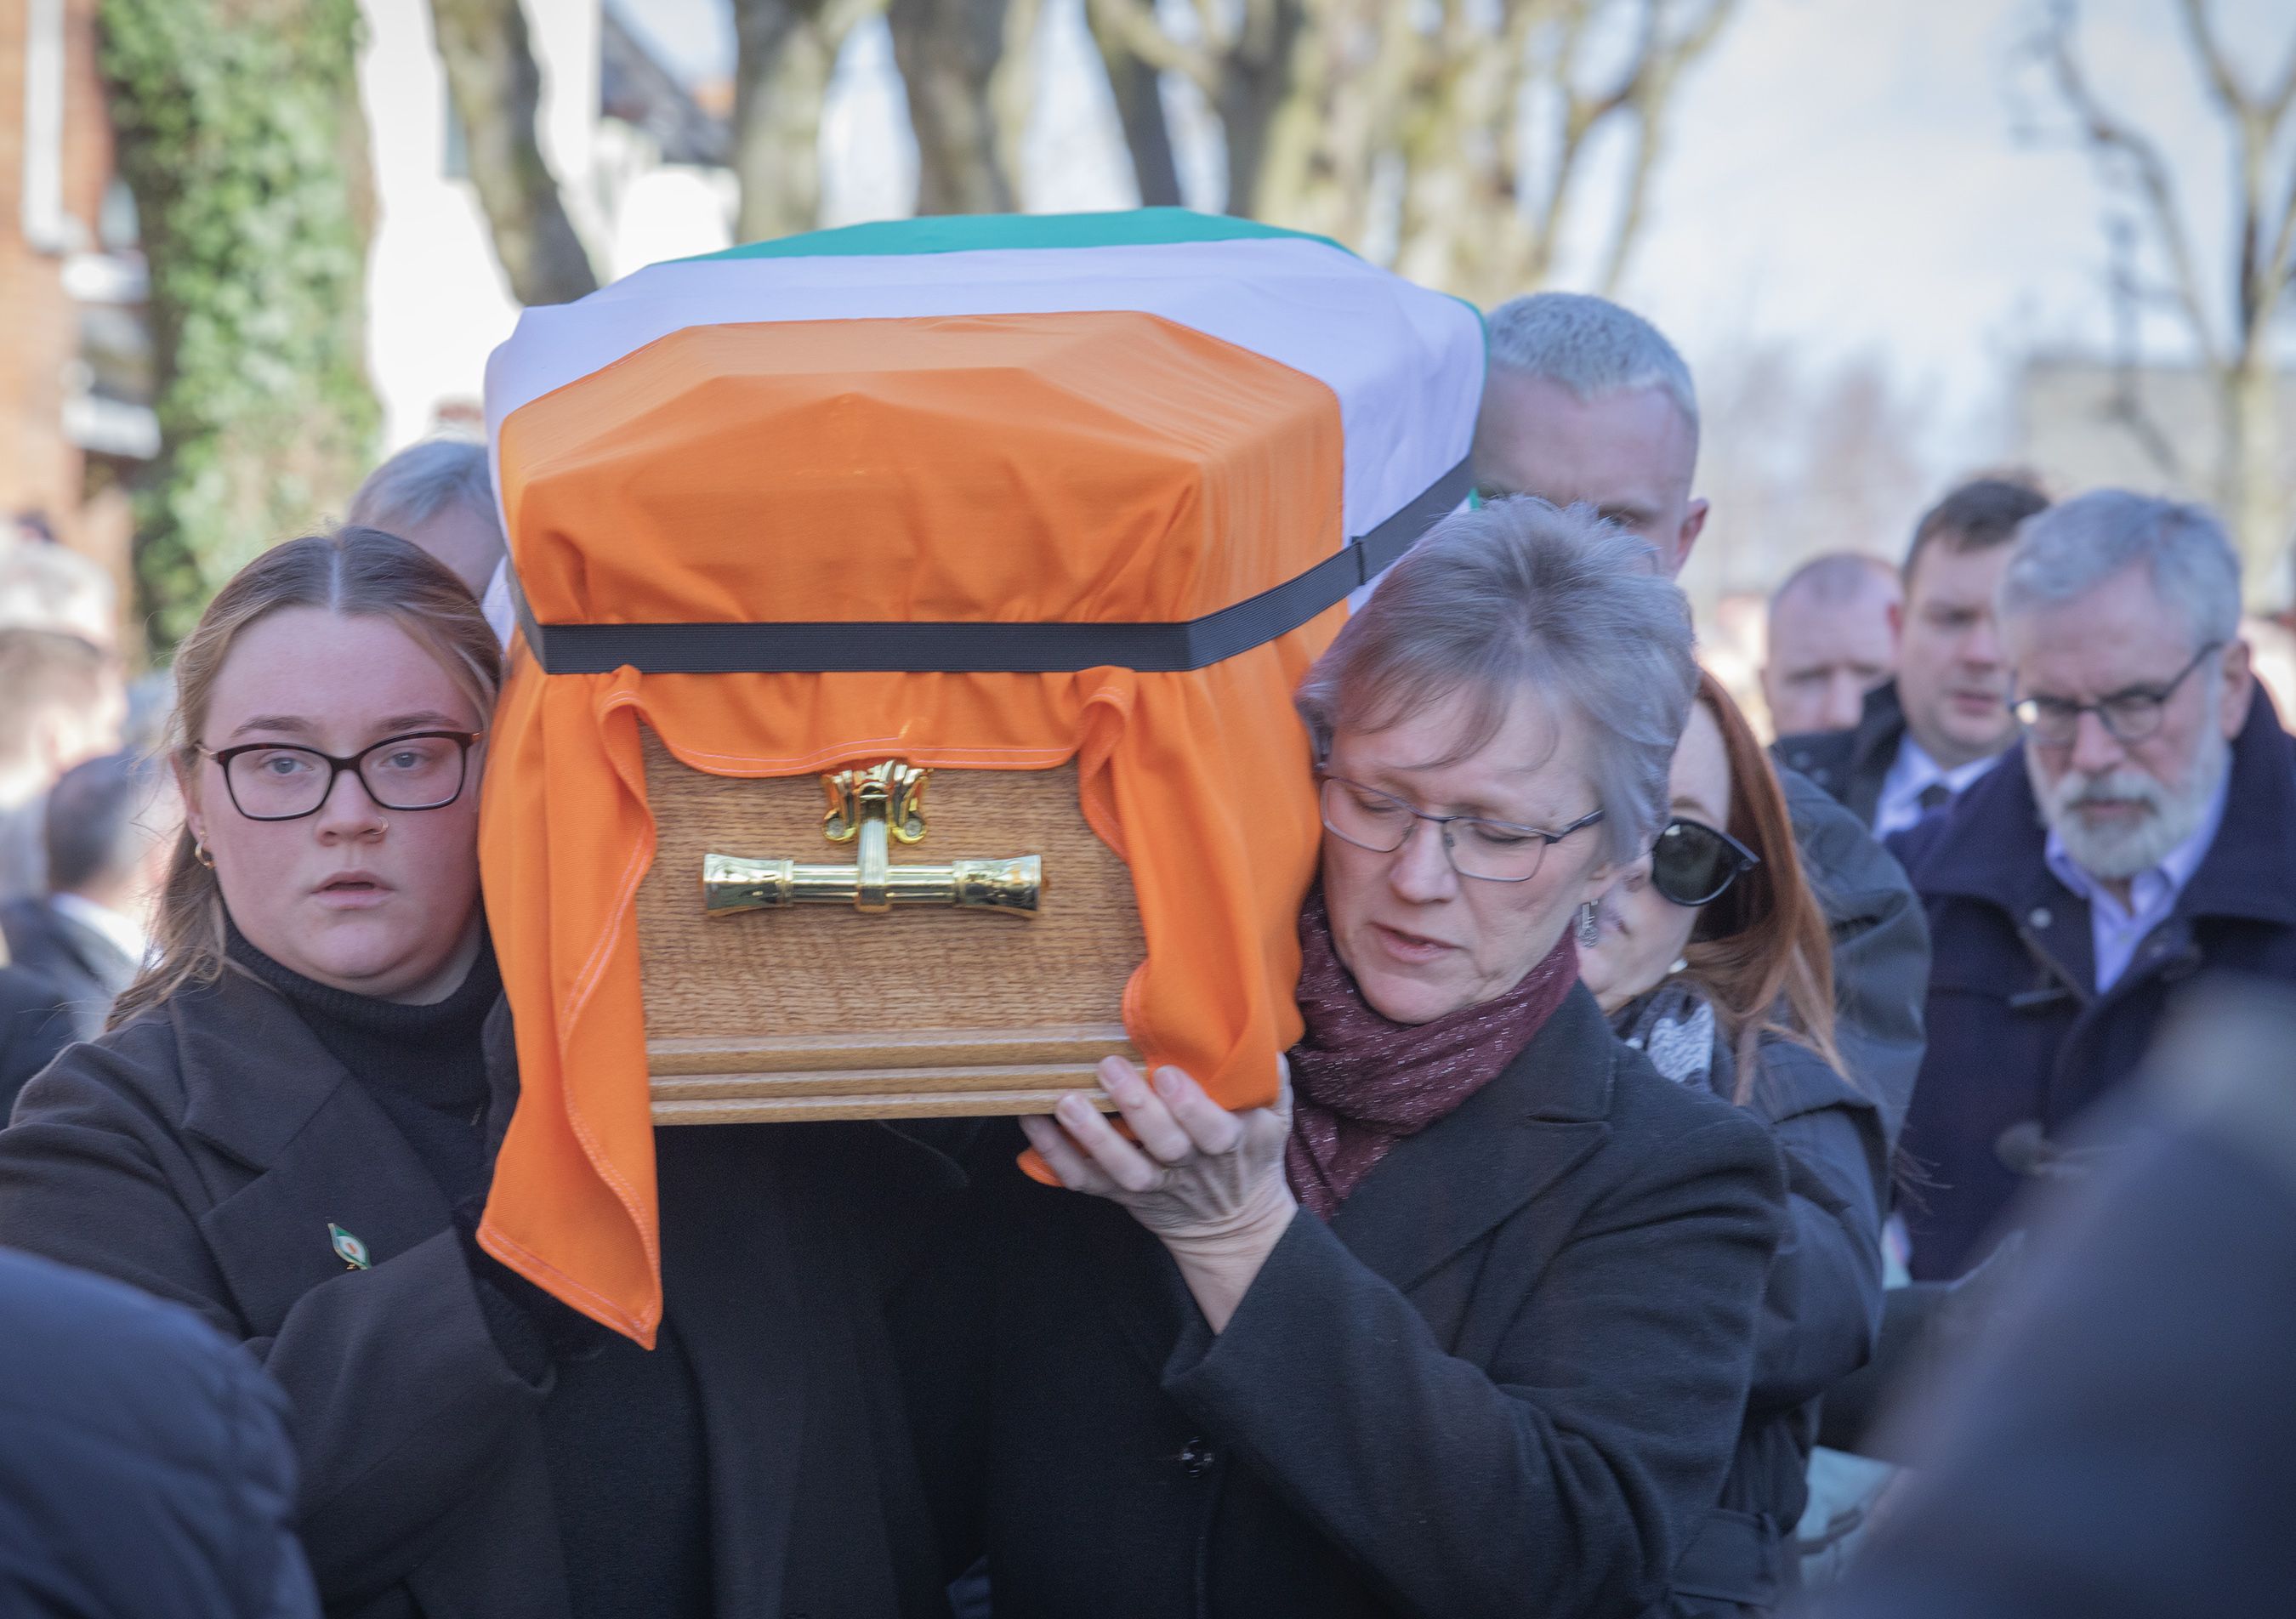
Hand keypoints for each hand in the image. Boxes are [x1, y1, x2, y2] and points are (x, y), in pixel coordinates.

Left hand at [1021, 1056, 1295, 1330]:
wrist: (1232, 1225)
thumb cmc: (1250, 1157)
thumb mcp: (1274, 1120)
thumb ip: (1269, 1077)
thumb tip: (1255, 1029)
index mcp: (1230, 1145)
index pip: (1213, 1130)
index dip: (1190, 1106)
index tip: (1167, 1073)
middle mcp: (1190, 1168)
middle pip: (1165, 1146)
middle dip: (1136, 1108)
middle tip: (1108, 1066)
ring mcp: (1153, 1184)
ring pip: (1123, 1168)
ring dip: (1092, 1135)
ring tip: (1066, 1100)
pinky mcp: (1121, 1194)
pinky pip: (1086, 1180)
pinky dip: (1056, 1155)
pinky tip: (1033, 1122)